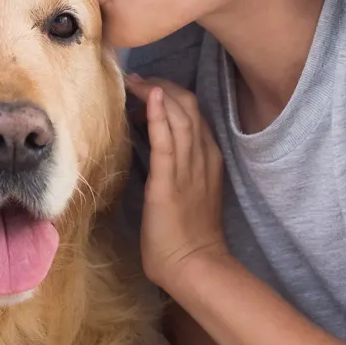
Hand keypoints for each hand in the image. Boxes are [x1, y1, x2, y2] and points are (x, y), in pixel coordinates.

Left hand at [127, 75, 230, 289]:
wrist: (194, 265)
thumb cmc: (186, 237)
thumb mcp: (188, 193)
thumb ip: (177, 169)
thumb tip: (156, 152)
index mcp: (209, 160)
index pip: (195, 116)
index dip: (173, 98)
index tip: (151, 90)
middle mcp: (203, 159)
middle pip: (190, 109)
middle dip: (164, 87)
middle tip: (139, 79)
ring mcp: (188, 169)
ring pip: (181, 118)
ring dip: (157, 93)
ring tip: (136, 81)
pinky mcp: (169, 182)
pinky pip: (167, 141)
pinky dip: (160, 115)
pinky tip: (150, 97)